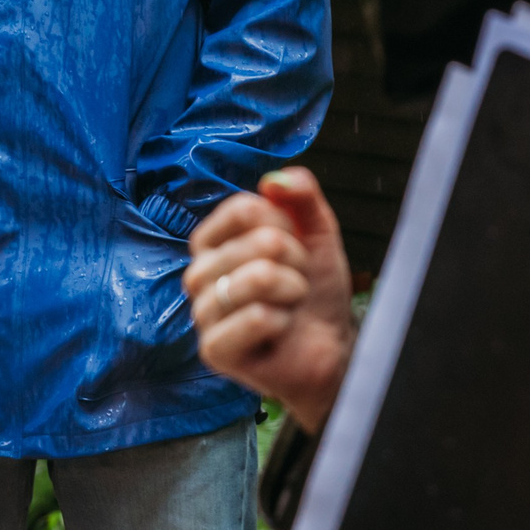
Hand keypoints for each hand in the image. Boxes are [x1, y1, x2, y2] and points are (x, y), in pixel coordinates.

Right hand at [185, 167, 355, 430]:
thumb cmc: (314, 290)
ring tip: (290, 304)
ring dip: (292, 290)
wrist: (330, 345)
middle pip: (260, 241)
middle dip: (296, 262)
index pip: (244, 208)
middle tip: (296, 283)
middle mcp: (199, 273)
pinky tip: (280, 330)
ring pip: (260, 277)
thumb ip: (301, 196)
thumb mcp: (317, 233)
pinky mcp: (212, 349)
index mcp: (213, 240)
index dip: (285, 224)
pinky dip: (283, 321)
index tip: (294, 245)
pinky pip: (256, 317)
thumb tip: (273, 180)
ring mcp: (202, 312)